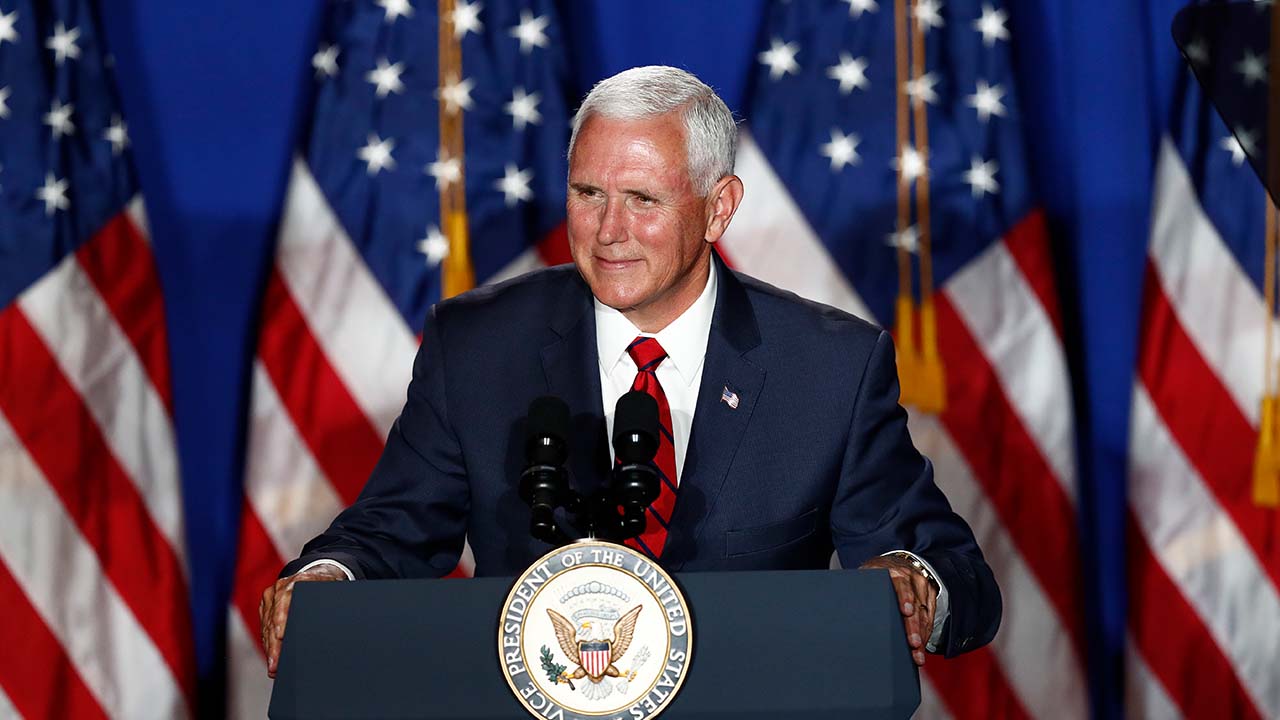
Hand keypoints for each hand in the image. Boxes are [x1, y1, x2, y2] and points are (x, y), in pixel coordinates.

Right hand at [259, 563, 348, 677]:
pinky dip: (269, 642)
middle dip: (274, 644)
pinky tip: (272, 657)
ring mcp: (272, 595)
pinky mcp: (267, 604)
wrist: (319, 573)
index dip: (282, 618)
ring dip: (270, 648)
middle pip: (274, 618)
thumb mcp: (334, 591)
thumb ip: (330, 604)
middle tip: (275, 665)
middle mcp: (282, 586)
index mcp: (301, 580)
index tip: (281, 635)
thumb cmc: (329, 586)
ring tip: (274, 667)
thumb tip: (334, 625)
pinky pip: (265, 626)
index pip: (287, 600)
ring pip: (268, 625)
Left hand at [860, 554, 937, 666]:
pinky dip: (926, 633)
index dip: (904, 598)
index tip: (906, 612)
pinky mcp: (930, 595)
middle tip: (913, 645)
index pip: (901, 584)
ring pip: (924, 614)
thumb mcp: (867, 574)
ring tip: (917, 654)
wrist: (895, 562)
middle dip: (914, 627)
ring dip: (922, 636)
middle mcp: (911, 578)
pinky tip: (921, 647)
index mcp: (894, 572)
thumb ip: (862, 587)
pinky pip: (930, 617)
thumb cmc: (876, 574)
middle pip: (915, 605)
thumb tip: (846, 607)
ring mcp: (922, 587)